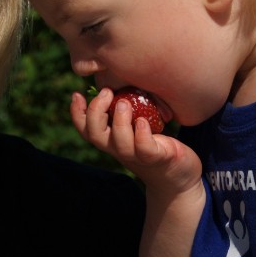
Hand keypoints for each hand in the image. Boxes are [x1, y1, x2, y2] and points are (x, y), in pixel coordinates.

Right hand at [71, 88, 201, 193]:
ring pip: (118, 142)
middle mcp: (119, 148)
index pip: (85, 129)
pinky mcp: (156, 157)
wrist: (179, 176)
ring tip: (124, 102)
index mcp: (111, 139)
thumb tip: (118, 80)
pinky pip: (144, 148)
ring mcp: (137, 155)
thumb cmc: (156, 143)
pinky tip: (143, 121)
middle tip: (107, 92)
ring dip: (118, 120)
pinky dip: (141, 133)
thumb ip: (126, 108)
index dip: (76, 113)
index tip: (77, 94)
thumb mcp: (137, 124)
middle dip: (95, 111)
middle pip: (94, 135)